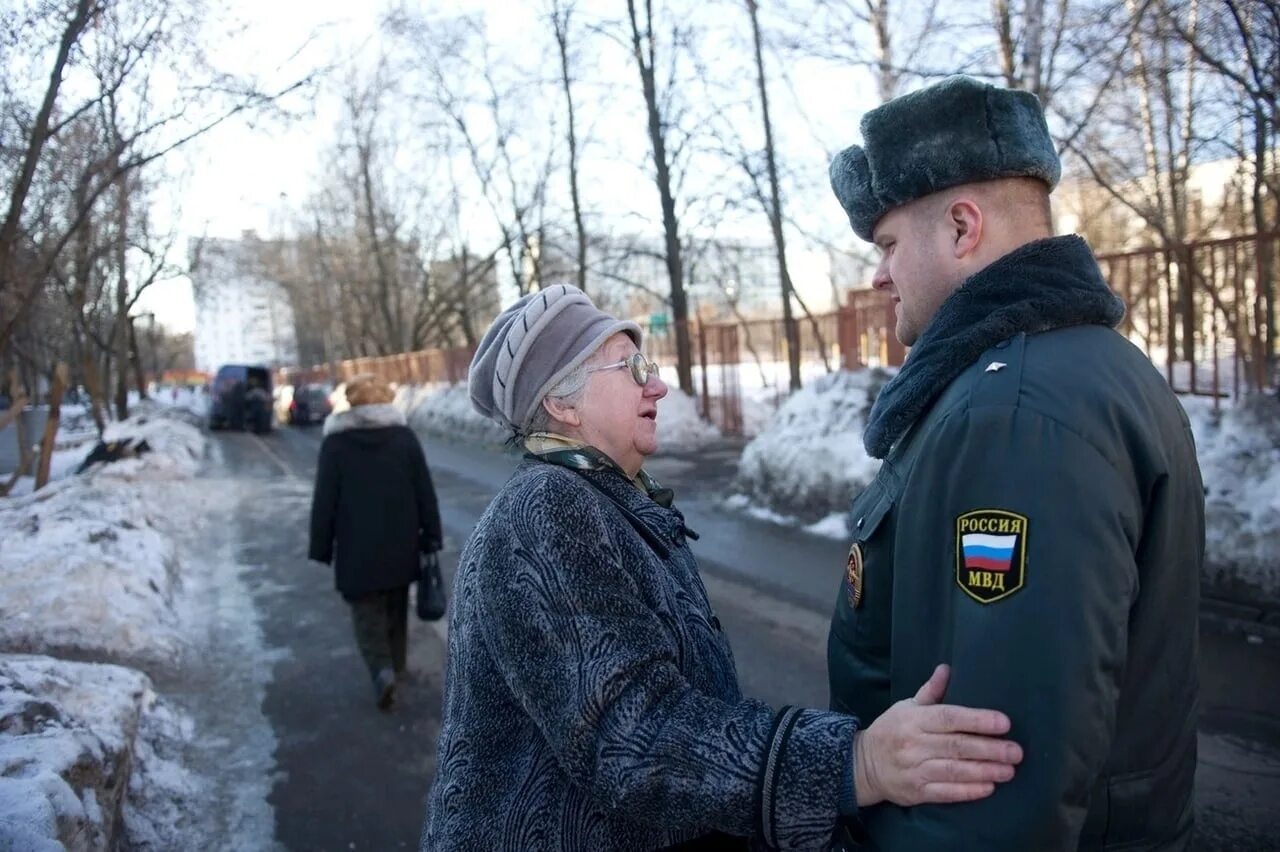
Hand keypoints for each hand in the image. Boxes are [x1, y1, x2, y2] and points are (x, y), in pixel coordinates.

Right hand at [853, 664, 1021, 806]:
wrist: (863, 765)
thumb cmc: (892, 731)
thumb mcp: (906, 707)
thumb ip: (930, 691)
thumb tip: (947, 669)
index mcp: (914, 720)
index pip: (949, 718)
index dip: (977, 720)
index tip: (1004, 723)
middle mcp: (914, 744)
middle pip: (957, 746)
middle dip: (990, 749)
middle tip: (1016, 751)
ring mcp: (914, 769)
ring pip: (954, 770)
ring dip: (984, 771)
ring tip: (1009, 770)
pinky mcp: (916, 792)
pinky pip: (945, 792)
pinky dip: (967, 791)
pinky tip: (988, 788)